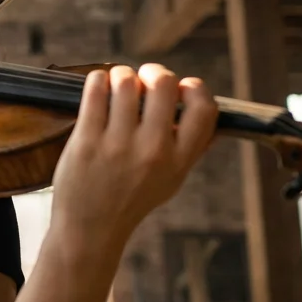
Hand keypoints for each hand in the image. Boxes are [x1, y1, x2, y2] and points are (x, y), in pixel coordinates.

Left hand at [49, 64, 216, 246]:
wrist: (91, 229)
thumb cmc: (132, 200)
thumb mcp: (172, 181)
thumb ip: (192, 150)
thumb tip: (214, 120)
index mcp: (179, 160)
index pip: (204, 108)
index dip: (195, 88)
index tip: (181, 88)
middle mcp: (153, 150)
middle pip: (163, 84)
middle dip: (154, 72)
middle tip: (144, 79)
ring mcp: (118, 145)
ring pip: (125, 81)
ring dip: (121, 75)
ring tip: (117, 85)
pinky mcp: (86, 140)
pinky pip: (95, 90)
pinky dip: (97, 80)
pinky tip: (98, 87)